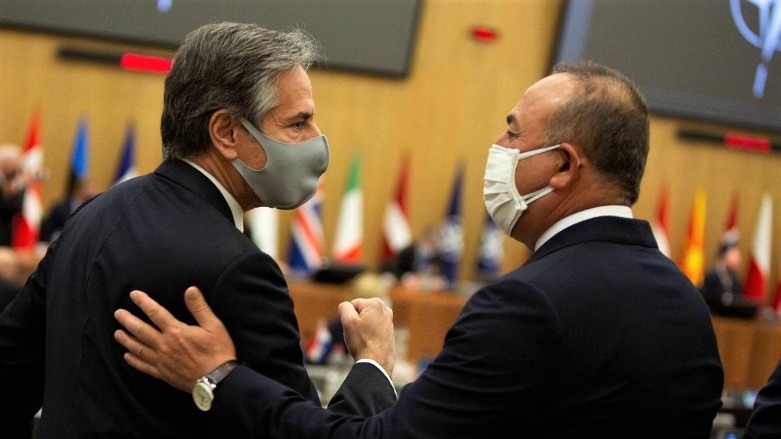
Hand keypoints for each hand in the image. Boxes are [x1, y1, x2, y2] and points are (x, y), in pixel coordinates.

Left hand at [113, 287, 236, 391]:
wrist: (217, 379)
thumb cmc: (217, 351)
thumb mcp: (213, 325)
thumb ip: (199, 307)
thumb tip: (190, 290)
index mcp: (176, 331)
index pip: (156, 313)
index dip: (144, 302)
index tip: (134, 295)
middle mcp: (164, 345)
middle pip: (141, 330)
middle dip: (128, 320)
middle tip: (117, 313)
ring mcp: (162, 361)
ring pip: (139, 348)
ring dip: (127, 340)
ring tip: (117, 333)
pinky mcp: (163, 374)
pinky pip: (144, 366)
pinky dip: (134, 361)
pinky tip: (127, 356)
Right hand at [338, 298, 394, 375]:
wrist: (377, 363)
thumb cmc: (362, 342)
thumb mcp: (348, 321)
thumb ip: (344, 307)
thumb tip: (346, 305)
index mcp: (376, 303)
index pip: (352, 305)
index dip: (349, 317)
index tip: (355, 328)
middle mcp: (385, 309)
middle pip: (360, 312)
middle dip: (356, 321)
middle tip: (359, 334)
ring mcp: (388, 320)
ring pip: (365, 321)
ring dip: (362, 328)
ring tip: (364, 339)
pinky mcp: (389, 330)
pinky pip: (372, 329)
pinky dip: (369, 334)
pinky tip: (370, 343)